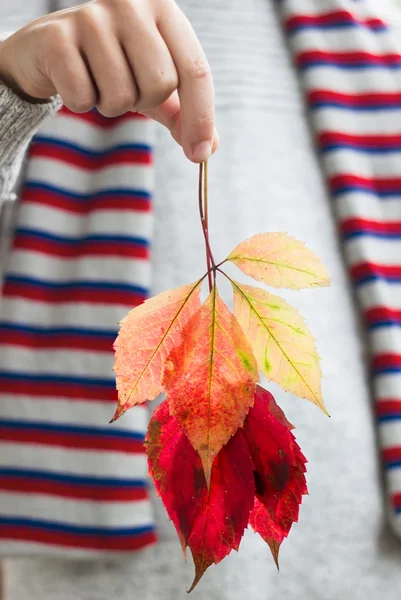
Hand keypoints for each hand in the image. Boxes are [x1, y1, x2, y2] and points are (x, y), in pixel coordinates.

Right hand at [0, 0, 217, 162]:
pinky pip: (84, 99)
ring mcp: (91, 17)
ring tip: (97, 81)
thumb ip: (183, 113)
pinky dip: (80, 103)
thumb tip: (208, 148)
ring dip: (110, 104)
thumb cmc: (110, 66)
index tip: (200, 155)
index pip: (196, 70)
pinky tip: (74, 80)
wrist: (48, 50)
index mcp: (163, 9)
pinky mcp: (57, 38)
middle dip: (144, 101)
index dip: (201, 117)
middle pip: (160, 84)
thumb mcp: (152, 85)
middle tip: (124, 86)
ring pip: (121, 95)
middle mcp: (129, 2)